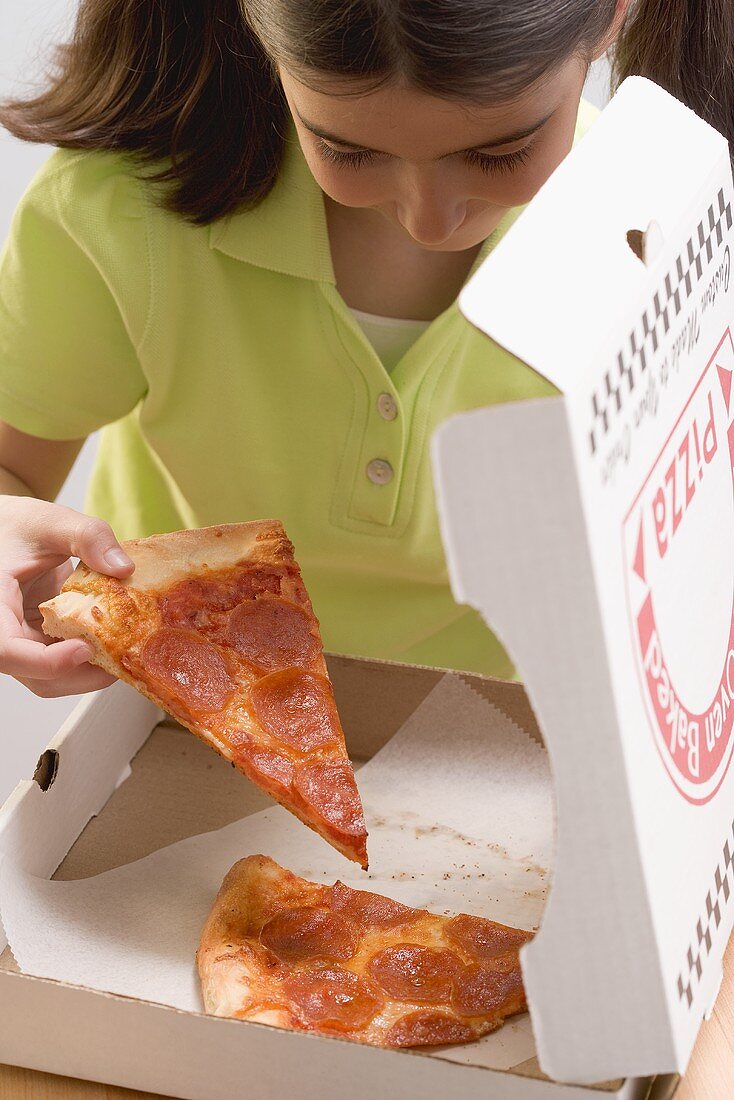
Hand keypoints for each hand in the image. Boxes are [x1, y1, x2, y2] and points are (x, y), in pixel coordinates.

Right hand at [0, 496, 134, 696]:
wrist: (8, 531)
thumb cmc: (19, 526)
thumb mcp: (52, 522)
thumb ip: (88, 537)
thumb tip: (124, 569)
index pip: (6, 649)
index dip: (45, 661)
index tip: (84, 650)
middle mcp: (3, 629)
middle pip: (33, 674)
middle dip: (80, 674)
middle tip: (122, 658)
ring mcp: (19, 639)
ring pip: (46, 677)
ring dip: (86, 672)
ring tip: (123, 653)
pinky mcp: (35, 640)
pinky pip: (58, 663)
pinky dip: (86, 660)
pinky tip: (113, 644)